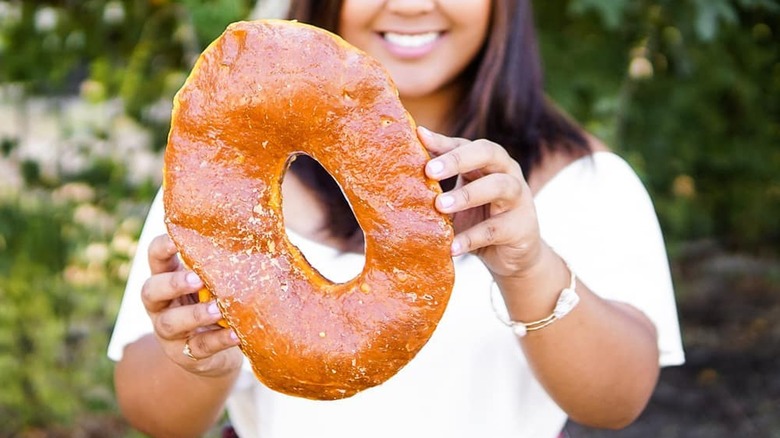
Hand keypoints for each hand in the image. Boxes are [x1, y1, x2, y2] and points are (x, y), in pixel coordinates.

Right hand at [141, 234, 242, 376]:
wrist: (216, 349)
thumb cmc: (217, 300)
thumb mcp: (213, 279)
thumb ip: (223, 262)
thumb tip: (265, 231)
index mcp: (167, 276)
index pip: (155, 256)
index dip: (163, 247)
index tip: (178, 239)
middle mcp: (161, 303)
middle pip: (151, 290)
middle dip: (173, 283)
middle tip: (196, 278)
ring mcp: (168, 331)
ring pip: (171, 323)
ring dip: (194, 314)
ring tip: (216, 308)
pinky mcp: (185, 354)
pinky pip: (199, 347)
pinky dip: (218, 340)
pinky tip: (235, 334)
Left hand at [418, 127, 544, 277]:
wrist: (511, 255)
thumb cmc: (479, 219)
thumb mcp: (457, 199)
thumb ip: (438, 186)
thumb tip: (401, 171)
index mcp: (488, 162)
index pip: (465, 144)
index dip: (443, 142)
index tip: (419, 138)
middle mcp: (507, 172)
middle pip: (488, 153)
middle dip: (458, 159)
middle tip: (430, 171)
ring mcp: (518, 198)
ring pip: (498, 186)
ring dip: (467, 195)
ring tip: (440, 206)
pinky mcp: (520, 227)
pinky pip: (494, 229)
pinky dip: (471, 238)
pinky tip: (452, 246)